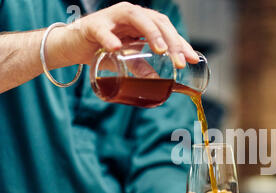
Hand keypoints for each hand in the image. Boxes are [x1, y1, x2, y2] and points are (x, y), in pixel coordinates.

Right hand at [47, 1, 197, 68]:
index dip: (181, 42)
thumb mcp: (128, 60)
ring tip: (161, 50)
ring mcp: (112, 18)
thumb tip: (159, 83)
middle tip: (179, 61)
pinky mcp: (93, 25)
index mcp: (141, 22)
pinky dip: (109, 38)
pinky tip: (117, 47)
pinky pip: (102, 30)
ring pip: (136, 17)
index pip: (166, 28)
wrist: (73, 46)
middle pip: (157, 22)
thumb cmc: (103, 50)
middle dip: (171, 41)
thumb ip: (143, 68)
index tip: (192, 59)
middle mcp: (130, 15)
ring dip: (151, 33)